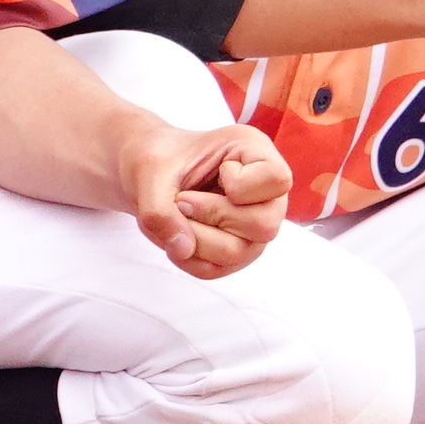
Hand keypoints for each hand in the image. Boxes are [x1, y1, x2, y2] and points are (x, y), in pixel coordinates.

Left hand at [117, 119, 289, 280]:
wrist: (148, 175)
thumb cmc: (159, 161)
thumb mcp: (150, 172)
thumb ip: (159, 209)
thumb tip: (183, 250)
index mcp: (256, 153)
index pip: (277, 179)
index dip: (241, 184)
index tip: (216, 172)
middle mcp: (265, 195)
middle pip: (263, 225)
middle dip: (211, 215)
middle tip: (182, 199)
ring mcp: (254, 228)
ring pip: (238, 253)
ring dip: (194, 238)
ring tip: (176, 215)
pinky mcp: (236, 253)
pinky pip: (214, 270)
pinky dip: (185, 256)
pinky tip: (176, 233)